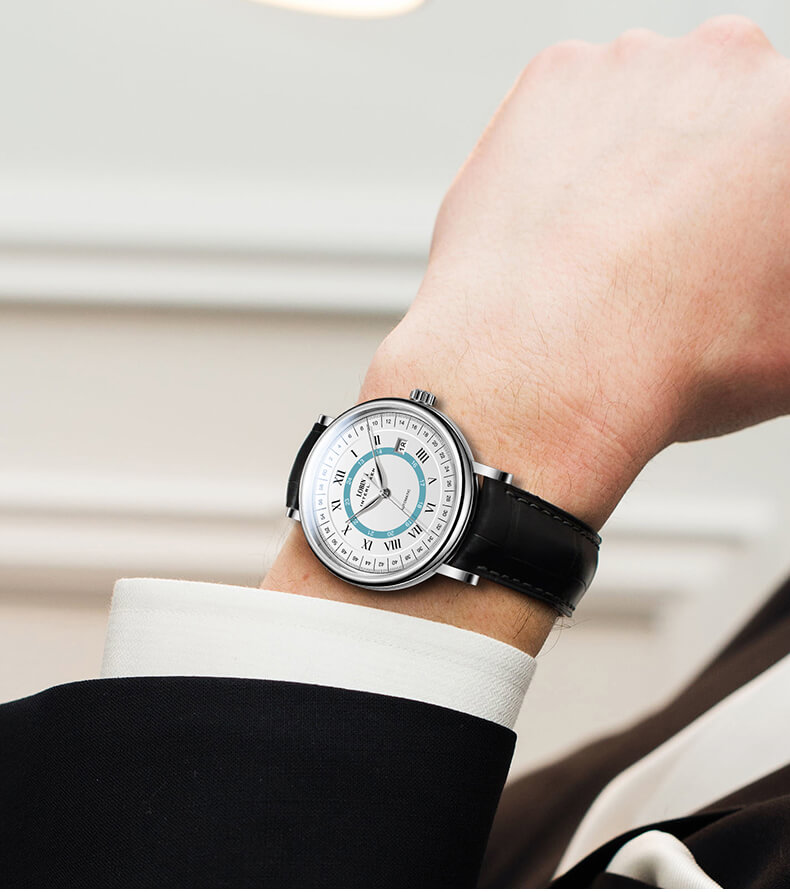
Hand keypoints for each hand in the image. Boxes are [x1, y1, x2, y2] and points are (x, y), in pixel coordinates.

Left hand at [267, 17, 789, 651]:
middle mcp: (724, 71)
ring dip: (636, 180)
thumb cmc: (663, 370)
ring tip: (605, 271)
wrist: (528, 372)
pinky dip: (572, 169)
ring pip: (646, 117)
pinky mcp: (547, 85)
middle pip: (726, 125)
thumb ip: (783, 297)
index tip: (714, 268)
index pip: (781, 164)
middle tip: (671, 275)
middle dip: (708, 195)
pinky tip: (562, 243)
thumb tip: (752, 286)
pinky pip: (577, 117)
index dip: (754, 223)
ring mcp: (631, 68)